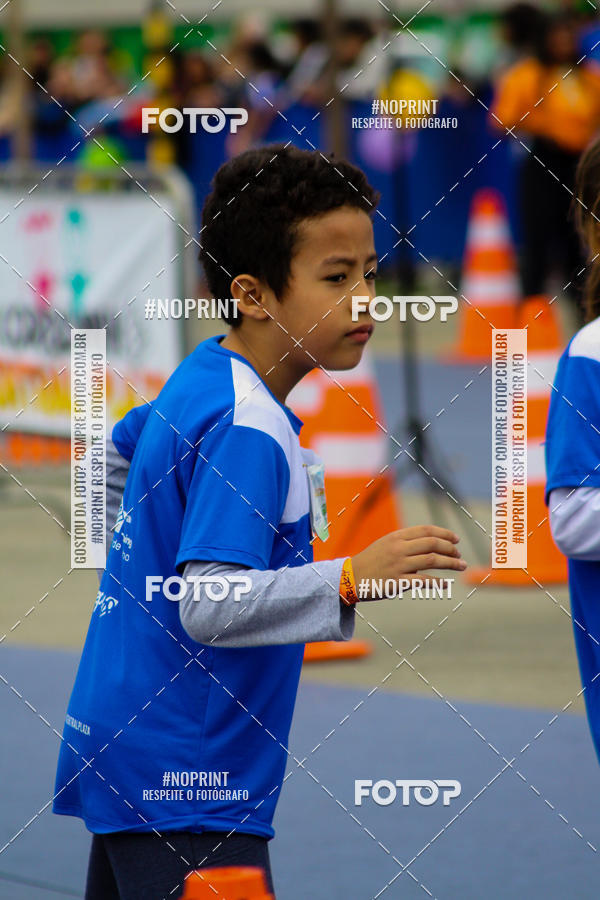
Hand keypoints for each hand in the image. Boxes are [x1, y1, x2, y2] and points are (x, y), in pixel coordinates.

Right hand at [351, 525, 465, 599]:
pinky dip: (438, 582)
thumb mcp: (386, 544)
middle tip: (459, 556)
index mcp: (396, 537)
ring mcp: (398, 565)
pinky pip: (423, 581)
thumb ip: (406, 541)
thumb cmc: (371, 560)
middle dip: (450, 549)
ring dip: (450, 563)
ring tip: (461, 566)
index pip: (426, 530)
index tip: (456, 540)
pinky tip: (445, 584)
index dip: (445, 534)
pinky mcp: (397, 582)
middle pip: (433, 544)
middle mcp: (398, 548)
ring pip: (432, 560)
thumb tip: (431, 542)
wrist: (351, 577)